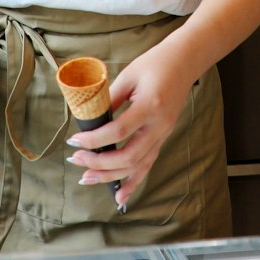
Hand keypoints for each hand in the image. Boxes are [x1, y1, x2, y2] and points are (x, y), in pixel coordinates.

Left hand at [66, 43, 195, 209]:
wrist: (184, 62)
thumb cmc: (155, 64)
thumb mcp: (129, 75)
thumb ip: (110, 99)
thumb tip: (88, 119)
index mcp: (150, 106)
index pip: (118, 131)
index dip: (94, 139)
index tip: (74, 141)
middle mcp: (159, 126)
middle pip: (128, 156)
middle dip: (99, 163)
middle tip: (77, 160)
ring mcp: (163, 134)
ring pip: (138, 166)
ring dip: (111, 177)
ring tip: (87, 179)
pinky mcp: (163, 137)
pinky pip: (147, 164)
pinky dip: (133, 182)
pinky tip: (120, 197)